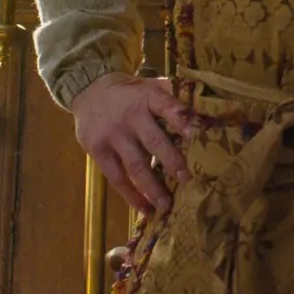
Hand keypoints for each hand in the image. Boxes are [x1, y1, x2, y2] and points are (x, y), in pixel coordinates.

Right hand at [71, 72, 196, 213]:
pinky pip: (117, 177)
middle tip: (188, 181)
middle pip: (154, 142)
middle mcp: (130, 117)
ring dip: (152, 188)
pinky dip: (131, 195)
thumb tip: (205, 107)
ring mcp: (113, 135)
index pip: (166, 106)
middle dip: (172, 162)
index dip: (181, 120)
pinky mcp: (98, 151)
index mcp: (147, 97)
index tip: (196, 136)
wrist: (88, 90)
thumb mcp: (148, 85)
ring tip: (167, 205)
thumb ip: (172, 94)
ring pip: (136, 165)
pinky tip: (144, 208)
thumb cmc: (129, 92)